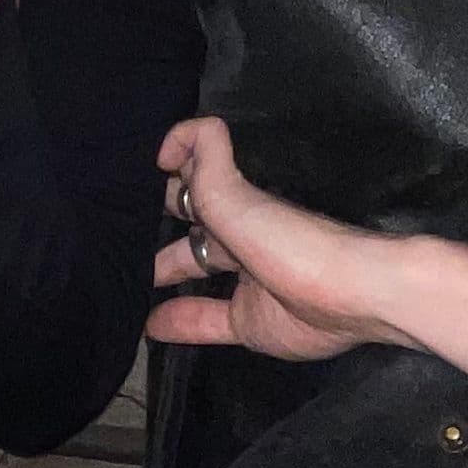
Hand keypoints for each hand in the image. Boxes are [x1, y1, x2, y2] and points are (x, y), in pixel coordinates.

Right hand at [149, 117, 467, 379]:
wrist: (353, 294)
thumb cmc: (291, 241)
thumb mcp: (236, 195)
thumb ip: (205, 161)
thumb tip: (175, 140)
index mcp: (237, 202)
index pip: (192, 184)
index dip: (164, 183)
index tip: (127, 194)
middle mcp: (240, 238)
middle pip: (191, 232)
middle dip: (154, 238)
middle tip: (114, 250)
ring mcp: (246, 283)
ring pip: (196, 277)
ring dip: (162, 283)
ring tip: (121, 290)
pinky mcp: (252, 323)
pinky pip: (206, 322)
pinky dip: (177, 323)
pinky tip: (150, 327)